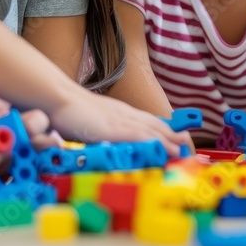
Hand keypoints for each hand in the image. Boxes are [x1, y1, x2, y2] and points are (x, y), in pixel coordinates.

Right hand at [46, 91, 187, 156]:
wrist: (57, 98)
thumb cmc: (70, 111)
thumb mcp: (93, 120)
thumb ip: (104, 128)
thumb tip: (110, 138)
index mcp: (120, 112)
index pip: (148, 121)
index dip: (164, 130)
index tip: (177, 137)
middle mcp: (124, 114)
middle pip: (154, 124)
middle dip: (172, 135)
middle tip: (188, 144)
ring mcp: (118, 120)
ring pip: (149, 130)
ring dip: (167, 139)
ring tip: (182, 147)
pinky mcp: (110, 128)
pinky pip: (135, 135)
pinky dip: (151, 142)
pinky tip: (161, 147)